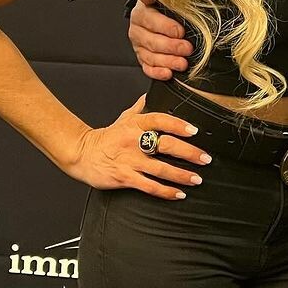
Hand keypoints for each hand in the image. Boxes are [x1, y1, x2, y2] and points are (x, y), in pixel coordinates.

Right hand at [63, 95, 210, 199]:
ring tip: (197, 179)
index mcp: (135, 124)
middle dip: (189, 153)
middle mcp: (134, 141)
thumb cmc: (106, 137)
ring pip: (161, 168)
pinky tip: (179, 194)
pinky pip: (149, 186)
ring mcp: (129, 160)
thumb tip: (153, 92)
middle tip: (205, 158)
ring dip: (181, 175)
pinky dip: (165, 191)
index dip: (178, 125)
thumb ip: (141, 107)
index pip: (160, 120)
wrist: (81, 154)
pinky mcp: (124, 177)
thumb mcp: (124, 118)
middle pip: (166, 145)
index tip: (195, 131)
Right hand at [129, 0, 193, 79]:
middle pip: (151, 40)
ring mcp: (139, 45)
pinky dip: (157, 72)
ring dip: (167, 61)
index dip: (165, 26)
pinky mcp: (142, 58)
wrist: (158, 14)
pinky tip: (168, 73)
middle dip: (171, 46)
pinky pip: (147, 68)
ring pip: (150, 56)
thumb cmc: (164, 5)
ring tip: (182, 63)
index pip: (150, 19)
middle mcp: (138, 29)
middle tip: (187, 48)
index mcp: (142, 11)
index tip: (180, 31)